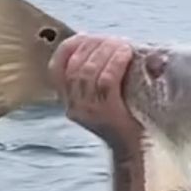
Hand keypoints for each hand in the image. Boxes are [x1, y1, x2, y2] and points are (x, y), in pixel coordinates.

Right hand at [48, 34, 142, 149]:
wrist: (134, 153)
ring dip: (105, 51)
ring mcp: (89, 111)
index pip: (56, 69)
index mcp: (69, 102)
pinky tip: (125, 54)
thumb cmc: (124, 123)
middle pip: (76, 66)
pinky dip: (115, 63)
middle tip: (112, 39)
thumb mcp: (104, 101)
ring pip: (89, 72)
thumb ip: (99, 79)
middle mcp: (74, 106)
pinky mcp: (107, 114)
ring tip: (120, 44)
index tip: (84, 36)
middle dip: (94, 46)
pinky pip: (106, 82)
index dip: (68, 48)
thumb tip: (110, 47)